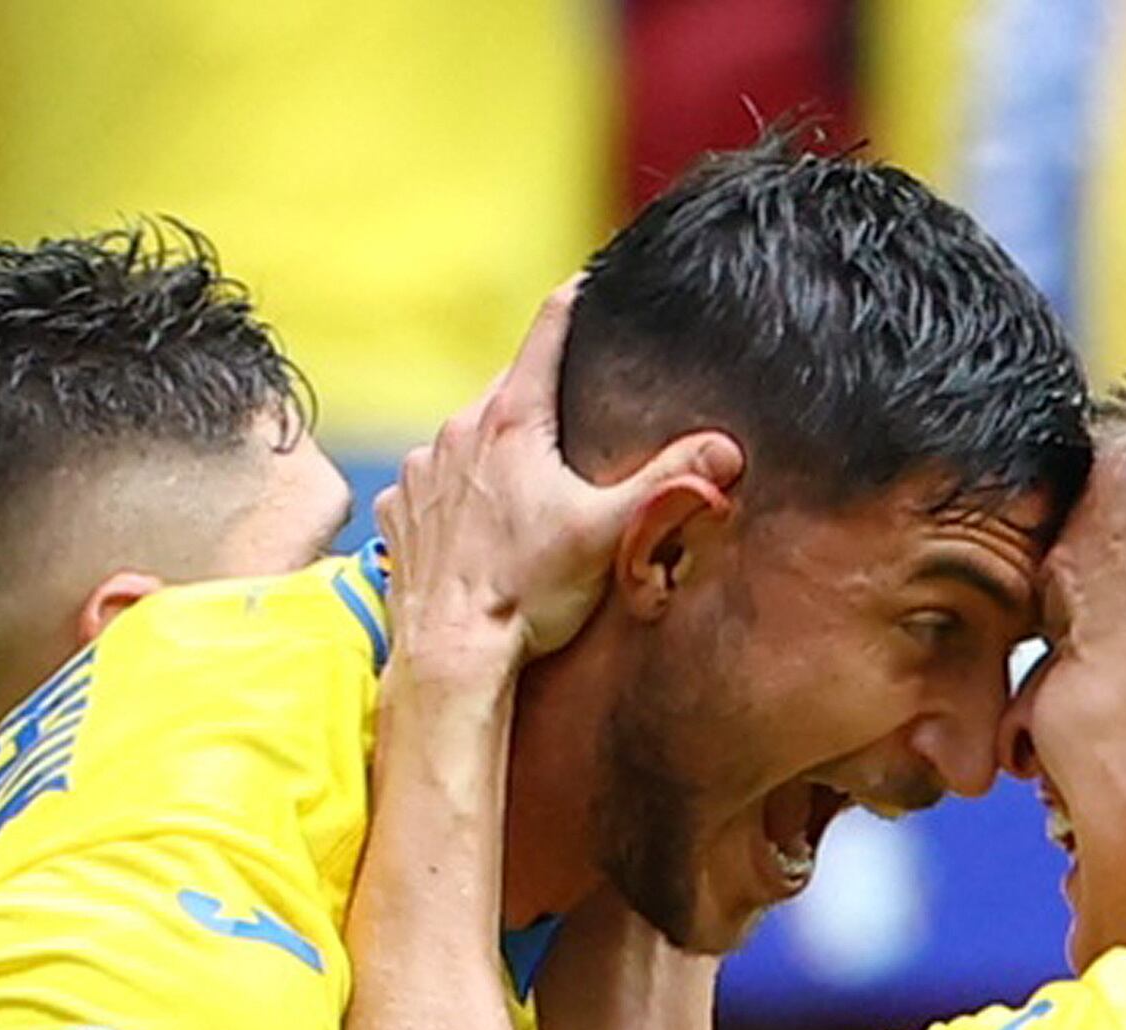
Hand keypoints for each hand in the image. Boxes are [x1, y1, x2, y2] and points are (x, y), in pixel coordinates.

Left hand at [375, 280, 743, 675]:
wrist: (450, 653)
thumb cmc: (529, 593)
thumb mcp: (612, 533)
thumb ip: (669, 483)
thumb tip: (726, 449)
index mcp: (513, 421)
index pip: (547, 332)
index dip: (574, 301)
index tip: (589, 280)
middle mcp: (459, 431)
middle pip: (509, 391)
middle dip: (541, 402)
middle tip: (575, 428)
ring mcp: (423, 471)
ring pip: (469, 440)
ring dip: (496, 454)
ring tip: (529, 497)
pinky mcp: (399, 512)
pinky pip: (433, 485)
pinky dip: (457, 495)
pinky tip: (481, 530)